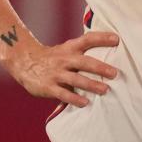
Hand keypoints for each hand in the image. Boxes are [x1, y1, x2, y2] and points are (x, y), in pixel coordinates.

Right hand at [5, 31, 119, 107]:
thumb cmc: (53, 58)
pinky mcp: (48, 87)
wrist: (24, 62)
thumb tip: (107, 57)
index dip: (102, 38)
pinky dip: (74, 99)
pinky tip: (85, 103)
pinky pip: (63, 94)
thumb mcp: (66, 49)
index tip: (117, 39)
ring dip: (91, 85)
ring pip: (76, 80)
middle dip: (100, 68)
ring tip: (105, 89)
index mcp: (70, 48)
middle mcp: (64, 59)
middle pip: (85, 62)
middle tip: (115, 73)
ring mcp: (56, 73)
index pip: (88, 39)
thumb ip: (82, 52)